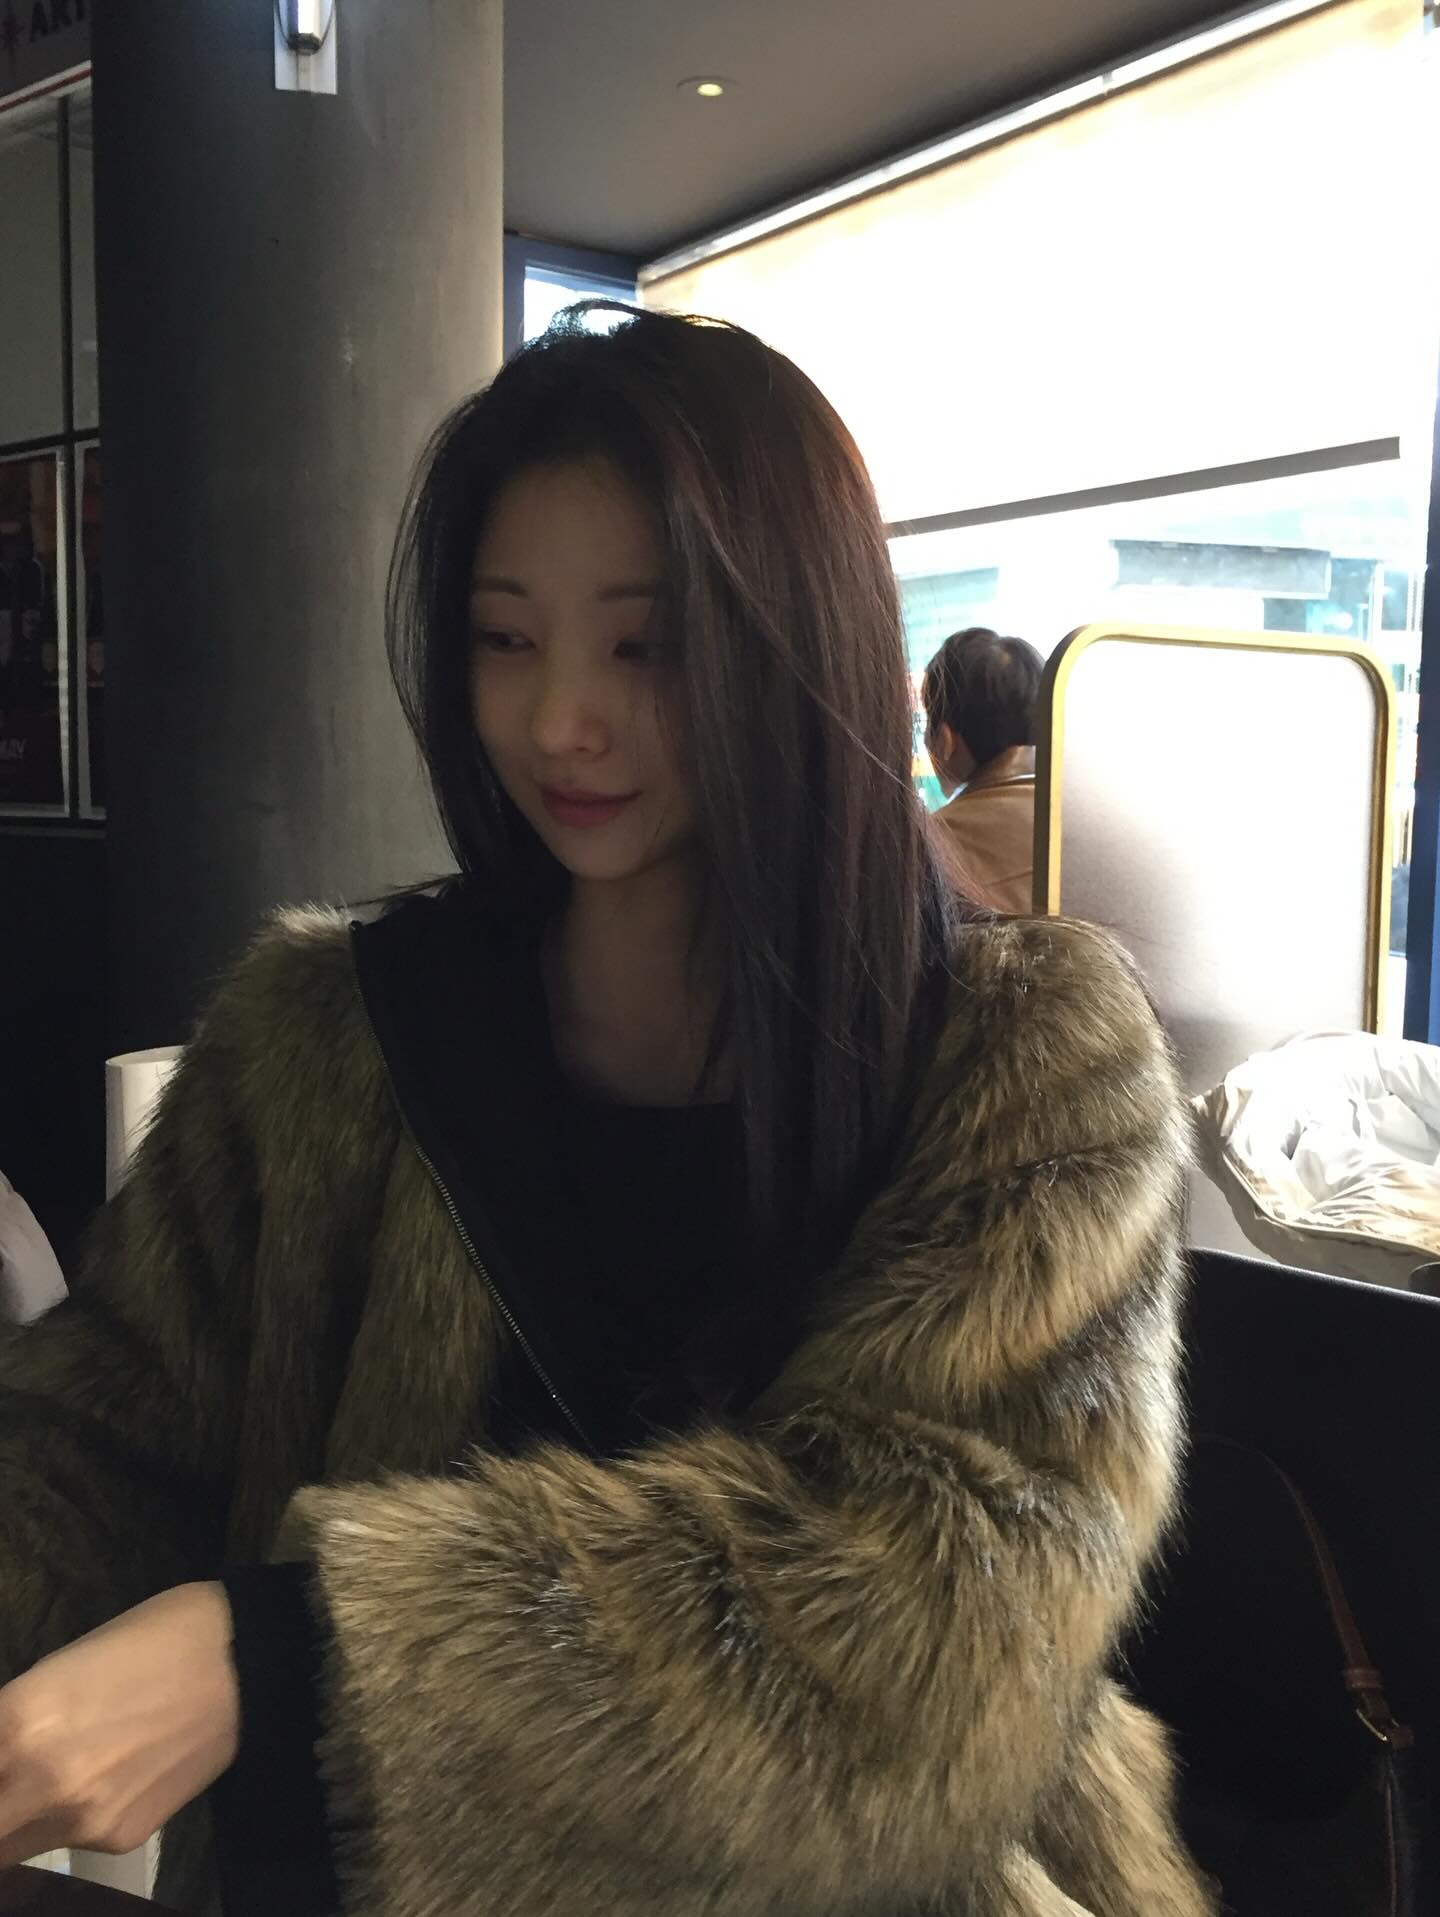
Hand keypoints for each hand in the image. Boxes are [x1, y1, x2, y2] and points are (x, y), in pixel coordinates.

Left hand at [0, 1584, 238, 1867]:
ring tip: (51, 1774)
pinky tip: (100, 1775)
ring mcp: (81, 1820)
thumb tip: (0, 1755)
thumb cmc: (153, 1638)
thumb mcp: (59, 1667)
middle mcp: (38, 1783)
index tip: (0, 1757)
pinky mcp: (118, 1837)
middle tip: (11, 1779)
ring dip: (14, 1819)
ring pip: (12, 1847)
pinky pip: (66, 1839)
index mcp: (18, 1720)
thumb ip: (11, 1723)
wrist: (247, 1663)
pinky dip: (66, 1818)